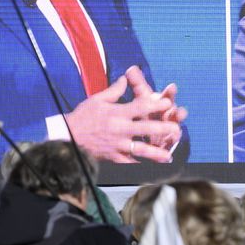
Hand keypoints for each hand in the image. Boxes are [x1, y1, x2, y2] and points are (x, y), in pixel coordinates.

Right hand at [65, 73, 180, 162]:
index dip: (155, 105)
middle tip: (177, 129)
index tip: (168, 103)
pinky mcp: (113, 157)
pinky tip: (152, 166)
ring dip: (155, 153)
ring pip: (140, 149)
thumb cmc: (83, 116)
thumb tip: (126, 78)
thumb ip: (114, 90)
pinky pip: (129, 161)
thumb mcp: (97, 99)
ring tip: (169, 155)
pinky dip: (140, 164)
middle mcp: (119, 129)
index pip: (140, 107)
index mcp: (117, 113)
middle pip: (145, 129)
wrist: (67, 137)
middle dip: (162, 129)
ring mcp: (117, 145)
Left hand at [124, 65, 187, 149]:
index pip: (166, 97)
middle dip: (177, 113)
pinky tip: (169, 147)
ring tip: (176, 133)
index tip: (172, 86)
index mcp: (160, 105)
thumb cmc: (145, 112)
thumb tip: (131, 68)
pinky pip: (167, 145)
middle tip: (179, 111)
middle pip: (173, 114)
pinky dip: (168, 146)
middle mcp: (166, 117)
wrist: (148, 133)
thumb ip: (138, 85)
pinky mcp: (165, 144)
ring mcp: (167, 131)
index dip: (169, 92)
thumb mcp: (141, 99)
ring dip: (175, 133)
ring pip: (173, 130)